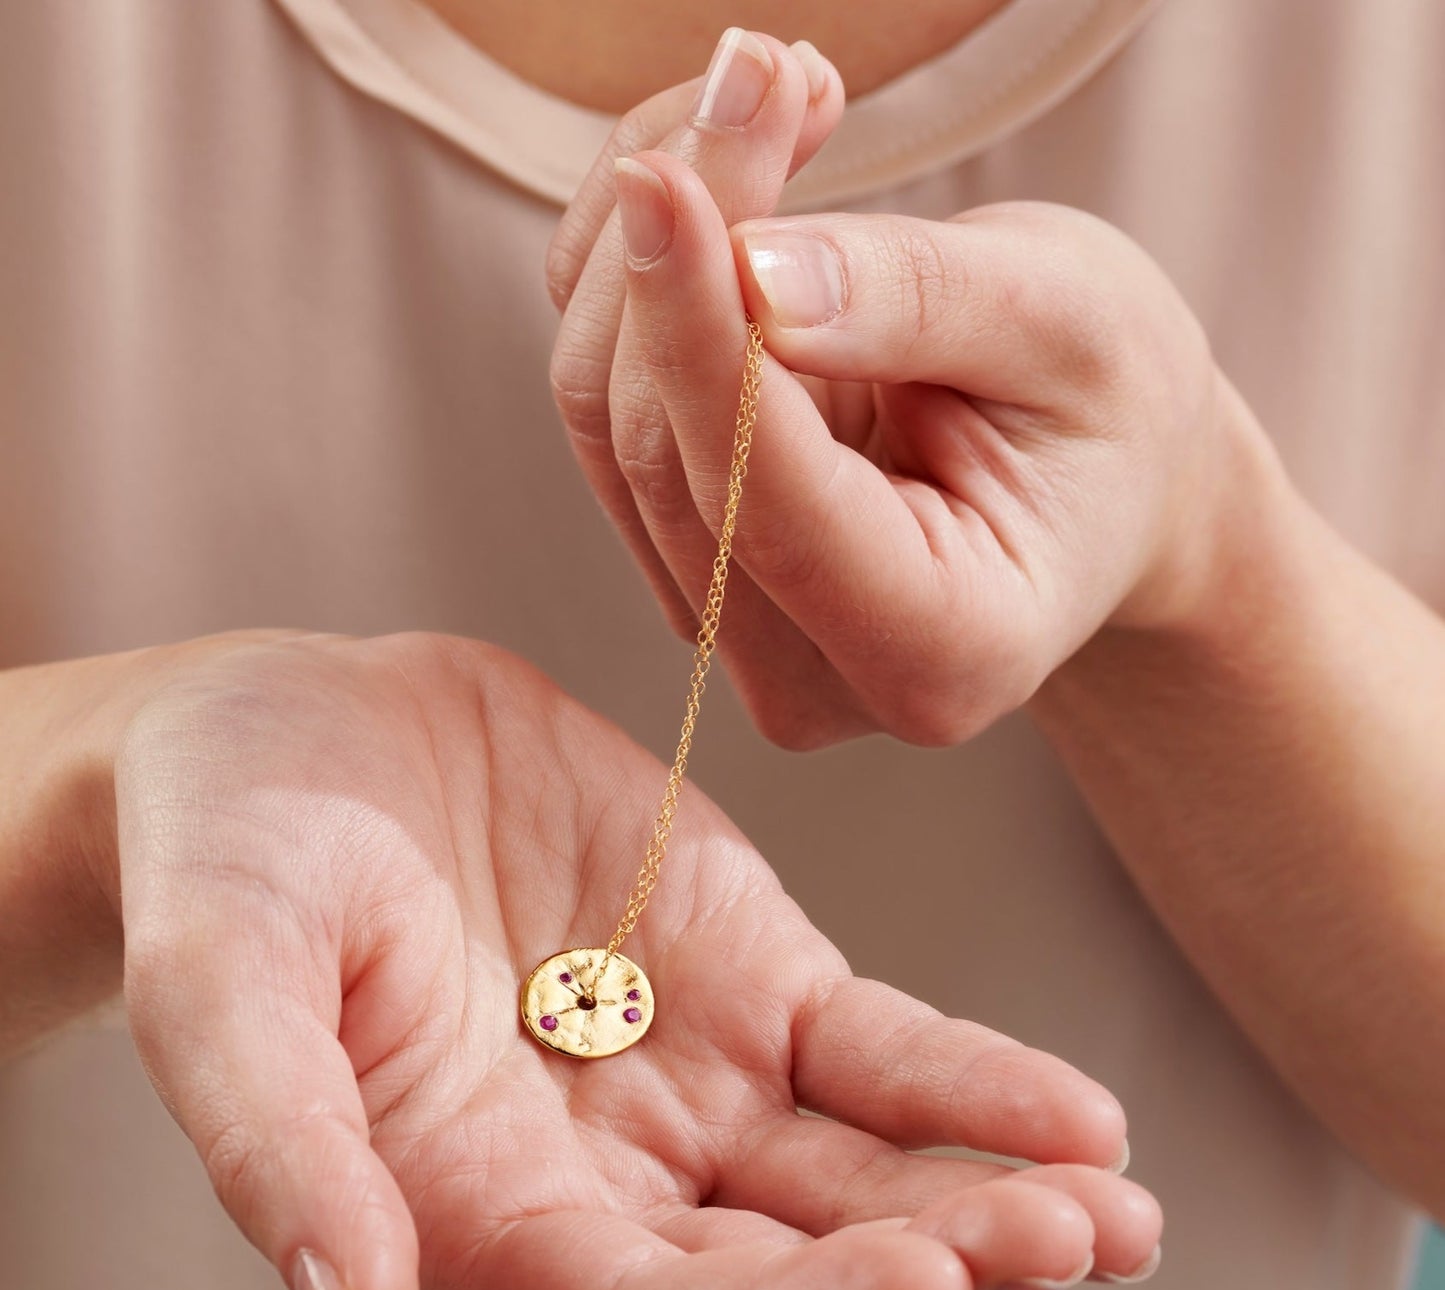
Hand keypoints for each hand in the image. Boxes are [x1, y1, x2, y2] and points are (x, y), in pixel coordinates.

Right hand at [114, 630, 1159, 1289]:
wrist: (292, 731)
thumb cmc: (224, 861)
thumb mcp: (226, 986)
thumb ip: (285, 1151)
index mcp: (478, 1216)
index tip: (927, 1288)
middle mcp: (602, 1171)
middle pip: (790, 1266)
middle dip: (935, 1266)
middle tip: (1071, 1243)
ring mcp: (685, 1069)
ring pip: (858, 1173)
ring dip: (989, 1197)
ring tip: (1113, 1207)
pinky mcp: (741, 966)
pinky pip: (875, 1048)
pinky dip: (970, 1082)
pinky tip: (1074, 1112)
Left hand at [555, 35, 1247, 747]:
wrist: (1094, 476)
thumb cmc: (1109, 413)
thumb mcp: (1074, 329)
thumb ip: (921, 306)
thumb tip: (753, 274)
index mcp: (942, 650)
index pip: (764, 504)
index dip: (699, 333)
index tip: (663, 169)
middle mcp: (812, 671)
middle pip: (665, 456)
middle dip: (689, 244)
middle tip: (763, 68)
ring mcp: (733, 624)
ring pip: (609, 420)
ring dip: (653, 237)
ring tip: (763, 93)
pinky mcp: (686, 552)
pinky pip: (604, 396)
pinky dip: (640, 265)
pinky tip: (722, 175)